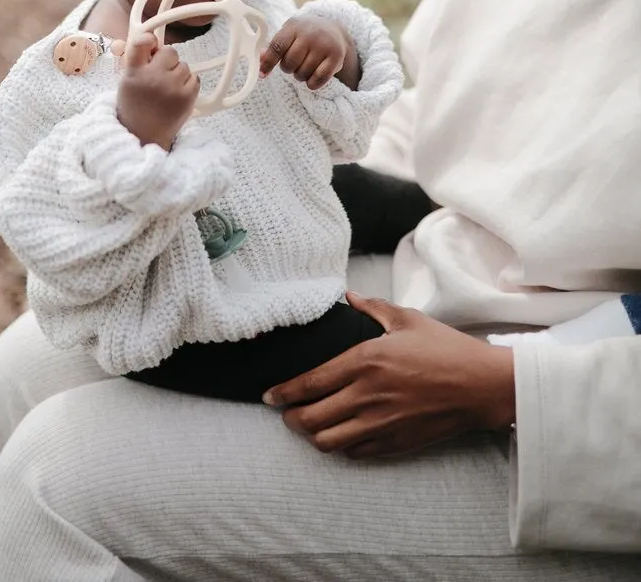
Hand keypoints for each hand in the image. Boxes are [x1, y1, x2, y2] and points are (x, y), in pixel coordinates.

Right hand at [116, 33, 198, 151]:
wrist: (144, 136)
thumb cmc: (135, 107)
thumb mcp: (128, 82)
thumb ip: (138, 61)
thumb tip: (153, 41)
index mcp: (134, 73)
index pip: (140, 44)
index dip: (148, 38)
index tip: (151, 41)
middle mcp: (153, 77)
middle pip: (169, 52)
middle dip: (167, 60)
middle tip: (161, 73)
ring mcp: (172, 87)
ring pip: (184, 65)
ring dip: (178, 73)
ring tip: (168, 89)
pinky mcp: (187, 97)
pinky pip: (194, 78)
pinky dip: (188, 84)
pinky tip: (177, 94)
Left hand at [259, 17, 359, 90]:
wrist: (333, 29)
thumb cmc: (304, 35)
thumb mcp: (288, 34)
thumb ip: (274, 47)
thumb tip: (260, 61)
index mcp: (293, 26)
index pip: (277, 46)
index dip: (268, 62)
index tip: (263, 74)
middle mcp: (310, 34)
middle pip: (289, 63)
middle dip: (288, 68)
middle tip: (294, 63)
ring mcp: (324, 44)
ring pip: (303, 73)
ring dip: (300, 76)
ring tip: (305, 66)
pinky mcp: (336, 56)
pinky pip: (318, 79)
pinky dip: (312, 84)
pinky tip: (312, 79)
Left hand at [264, 292, 515, 457]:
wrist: (481, 386)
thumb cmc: (446, 349)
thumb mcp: (407, 319)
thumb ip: (372, 308)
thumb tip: (347, 297)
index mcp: (365, 361)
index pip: (310, 383)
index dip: (283, 393)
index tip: (269, 396)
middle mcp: (367, 396)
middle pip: (311, 419)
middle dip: (291, 418)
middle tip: (286, 412)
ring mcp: (381, 424)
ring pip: (329, 442)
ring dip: (313, 436)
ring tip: (309, 426)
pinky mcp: (395, 444)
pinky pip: (356, 454)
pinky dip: (341, 447)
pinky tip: (341, 436)